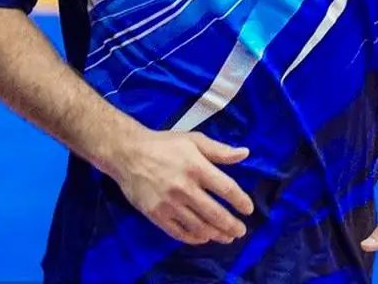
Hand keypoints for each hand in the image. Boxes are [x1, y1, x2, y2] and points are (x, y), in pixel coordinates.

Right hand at [110, 129, 254, 245]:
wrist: (128, 153)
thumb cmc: (164, 144)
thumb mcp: (194, 140)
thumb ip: (220, 150)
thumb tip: (245, 153)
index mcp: (197, 167)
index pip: (226, 189)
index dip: (241, 201)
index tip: (248, 209)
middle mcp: (184, 188)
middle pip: (214, 213)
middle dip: (231, 225)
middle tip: (240, 231)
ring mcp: (169, 203)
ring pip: (198, 226)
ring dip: (215, 234)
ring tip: (226, 237)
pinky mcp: (155, 214)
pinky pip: (178, 232)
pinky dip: (193, 238)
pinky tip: (203, 237)